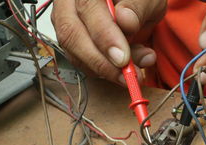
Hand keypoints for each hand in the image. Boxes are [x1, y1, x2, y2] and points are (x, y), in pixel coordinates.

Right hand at [51, 0, 166, 84]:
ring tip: (133, 71)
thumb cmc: (139, 1)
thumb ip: (138, 8)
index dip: (104, 36)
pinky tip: (124, 69)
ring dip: (104, 69)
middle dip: (100, 61)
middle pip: (71, 33)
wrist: (135, 6)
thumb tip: (125, 21)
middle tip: (126, 75)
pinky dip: (103, 71)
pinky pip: (80, 61)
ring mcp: (66, 20)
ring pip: (73, 52)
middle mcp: (70, 1)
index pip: (87, 7)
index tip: (123, 58)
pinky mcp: (72, 40)